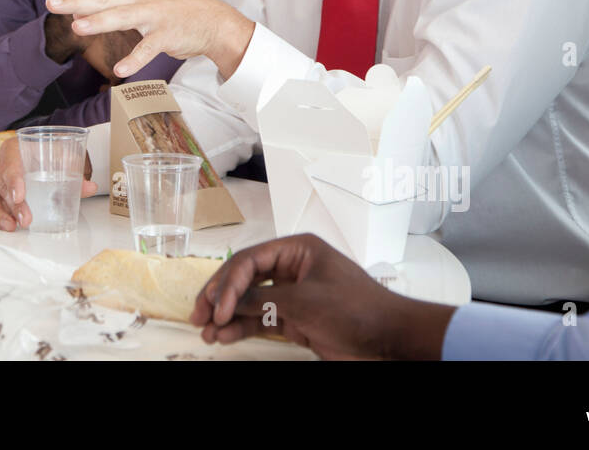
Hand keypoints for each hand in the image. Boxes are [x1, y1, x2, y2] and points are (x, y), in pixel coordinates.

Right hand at [0, 137, 96, 230]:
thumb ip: (75, 172)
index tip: (20, 197)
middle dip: (12, 204)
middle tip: (25, 219)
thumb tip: (90, 187)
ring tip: (11, 226)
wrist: (37, 151)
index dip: (14, 181)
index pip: (11, 164)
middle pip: (1, 184)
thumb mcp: (61, 158)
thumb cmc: (46, 153)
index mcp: (15, 148)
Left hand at [44, 0, 254, 79]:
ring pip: (124, 19)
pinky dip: (135, 60)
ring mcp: (155, 16)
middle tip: (51, 3)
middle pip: (103, 0)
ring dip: (100, 22)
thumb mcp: (140, 0)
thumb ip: (111, 4)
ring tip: (77, 28)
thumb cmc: (170, 11)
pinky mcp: (168, 36)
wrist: (211, 19)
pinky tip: (120, 69)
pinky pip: (149, 49)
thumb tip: (77, 9)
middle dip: (76, 1)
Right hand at [189, 234, 455, 359]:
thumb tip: (231, 304)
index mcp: (297, 249)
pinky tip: (226, 337)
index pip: (250, 260)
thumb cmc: (357, 309)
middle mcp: (292, 268)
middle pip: (245, 278)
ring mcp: (293, 294)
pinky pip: (262, 319)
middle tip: (199, 315)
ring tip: (207, 332)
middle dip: (220, 297)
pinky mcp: (296, 318)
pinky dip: (243, 328)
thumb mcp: (305, 301)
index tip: (218, 308)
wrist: (388, 339)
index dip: (228, 283)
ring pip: (250, 301)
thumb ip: (264, 300)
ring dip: (229, 316)